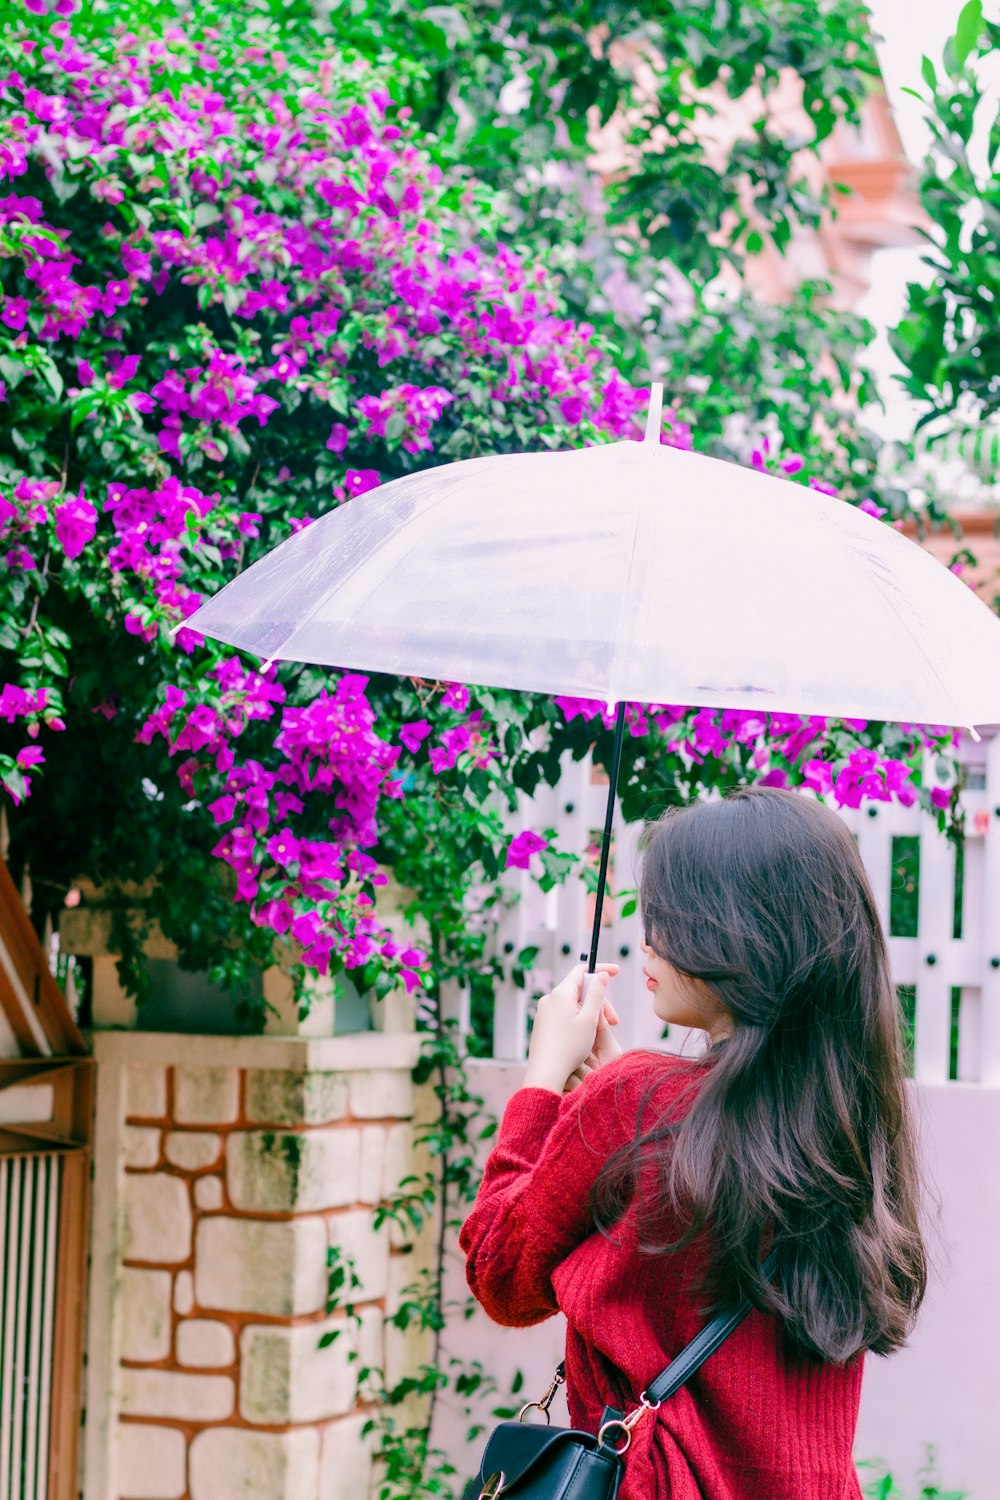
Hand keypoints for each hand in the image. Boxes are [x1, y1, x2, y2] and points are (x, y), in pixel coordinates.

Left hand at [524, 963, 619, 1094]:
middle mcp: (549, 999)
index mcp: (561, 993)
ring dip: (590, 1013)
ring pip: (573, 1004)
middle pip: (579, 990)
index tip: (616, 972)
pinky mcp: (543, 1025)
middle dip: (599, 1001)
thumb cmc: (569, 1048)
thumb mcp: (590, 1019)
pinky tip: (585, 1037)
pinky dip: (578, 1020)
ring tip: (600, 1032)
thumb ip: (597, 994)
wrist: (545, 1073)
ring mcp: (544, 1012)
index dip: (600, 969)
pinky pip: (564, 1014)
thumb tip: (601, 974)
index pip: (582, 971)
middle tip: (614, 1021)